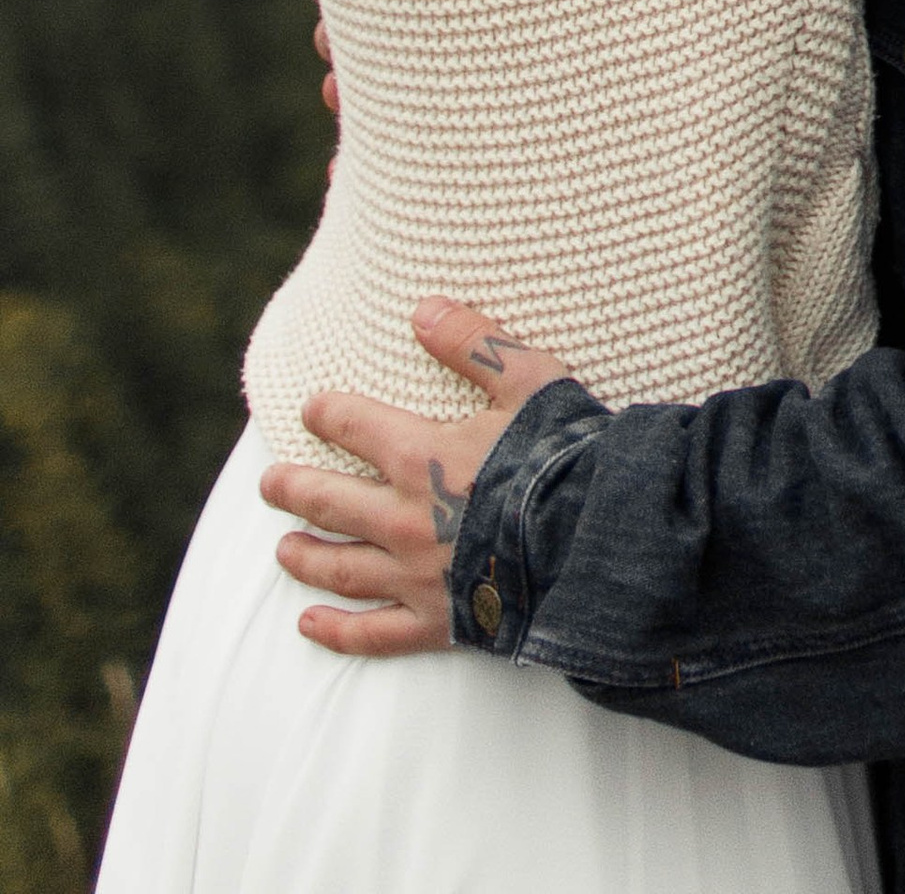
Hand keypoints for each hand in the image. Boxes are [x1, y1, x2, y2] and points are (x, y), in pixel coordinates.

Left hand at [260, 300, 572, 656]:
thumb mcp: (529, 381)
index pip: (356, 427)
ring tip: (283, 548)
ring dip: (307, 555)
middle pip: (332, 502)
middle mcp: (406, 518)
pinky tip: (309, 626)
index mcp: (422, 456)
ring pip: (343, 567)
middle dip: (295, 490)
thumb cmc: (566, 455)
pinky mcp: (436, 622)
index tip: (311, 408)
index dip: (329, 414)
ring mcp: (416, 576)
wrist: (595, 542)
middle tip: (268, 484)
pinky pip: (372, 635)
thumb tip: (422, 309)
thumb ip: (473, 344)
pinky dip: (337, 633)